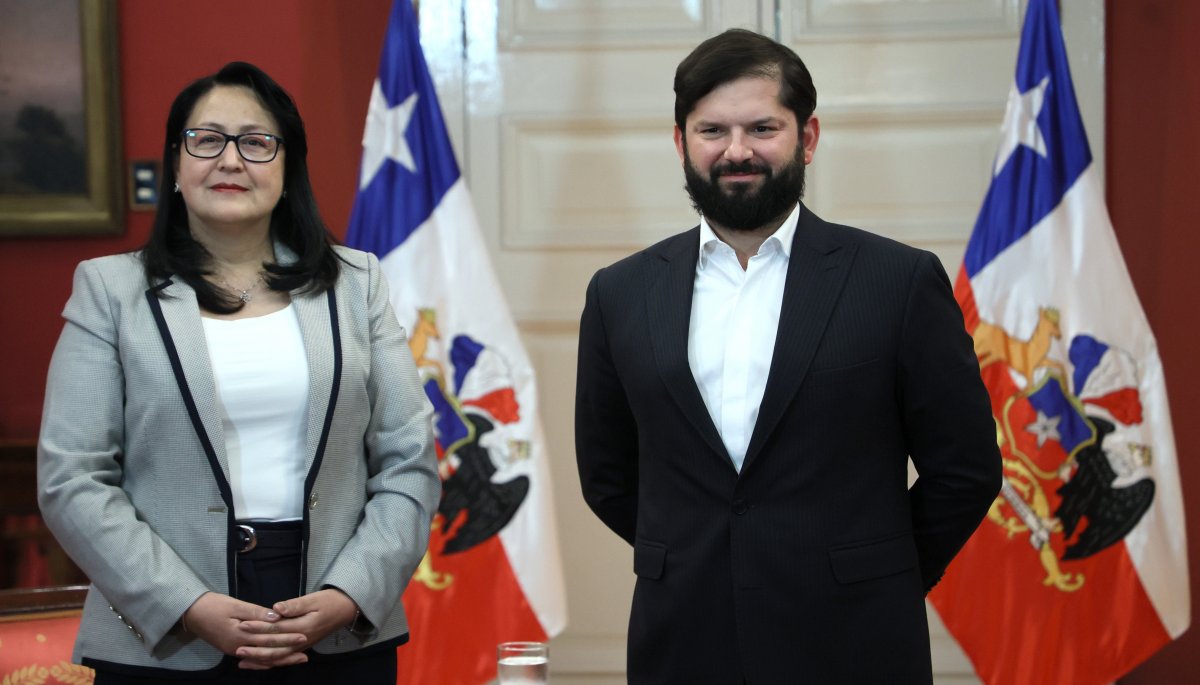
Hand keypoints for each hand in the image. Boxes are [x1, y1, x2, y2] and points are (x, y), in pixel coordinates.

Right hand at [183, 592, 308, 669]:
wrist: (190, 613)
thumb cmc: (213, 605)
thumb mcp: (235, 605)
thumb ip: (255, 612)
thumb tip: (276, 617)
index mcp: (240, 636)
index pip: (269, 639)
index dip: (287, 638)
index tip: (303, 636)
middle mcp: (238, 647)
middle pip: (267, 651)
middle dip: (288, 651)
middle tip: (306, 651)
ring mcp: (234, 650)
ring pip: (261, 658)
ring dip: (279, 659)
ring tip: (296, 658)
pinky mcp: (232, 649)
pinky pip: (252, 658)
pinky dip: (265, 660)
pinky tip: (275, 661)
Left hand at [237, 588, 358, 666]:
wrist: (345, 610)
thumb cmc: (329, 602)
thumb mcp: (313, 599)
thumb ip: (294, 606)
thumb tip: (275, 609)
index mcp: (304, 627)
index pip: (276, 629)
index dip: (258, 627)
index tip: (242, 624)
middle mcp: (302, 641)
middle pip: (275, 648)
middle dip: (255, 649)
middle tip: (237, 648)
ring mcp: (302, 646)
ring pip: (279, 658)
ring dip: (260, 660)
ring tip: (242, 661)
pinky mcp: (301, 647)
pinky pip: (284, 658)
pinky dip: (270, 662)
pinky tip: (258, 662)